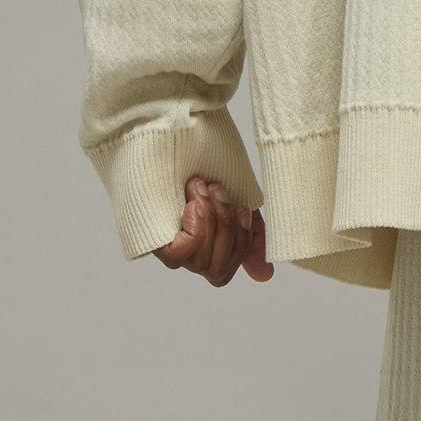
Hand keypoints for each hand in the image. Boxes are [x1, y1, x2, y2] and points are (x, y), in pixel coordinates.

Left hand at [151, 175, 274, 284]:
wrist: (182, 145)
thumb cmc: (208, 178)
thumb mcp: (239, 206)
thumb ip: (252, 237)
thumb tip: (265, 276)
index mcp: (207, 254)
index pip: (224, 274)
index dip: (241, 245)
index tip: (243, 209)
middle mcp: (188, 260)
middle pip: (217, 269)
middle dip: (226, 226)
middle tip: (219, 189)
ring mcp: (172, 251)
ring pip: (201, 260)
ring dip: (210, 218)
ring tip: (203, 186)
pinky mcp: (155, 241)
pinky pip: (179, 256)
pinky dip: (196, 230)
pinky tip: (193, 205)